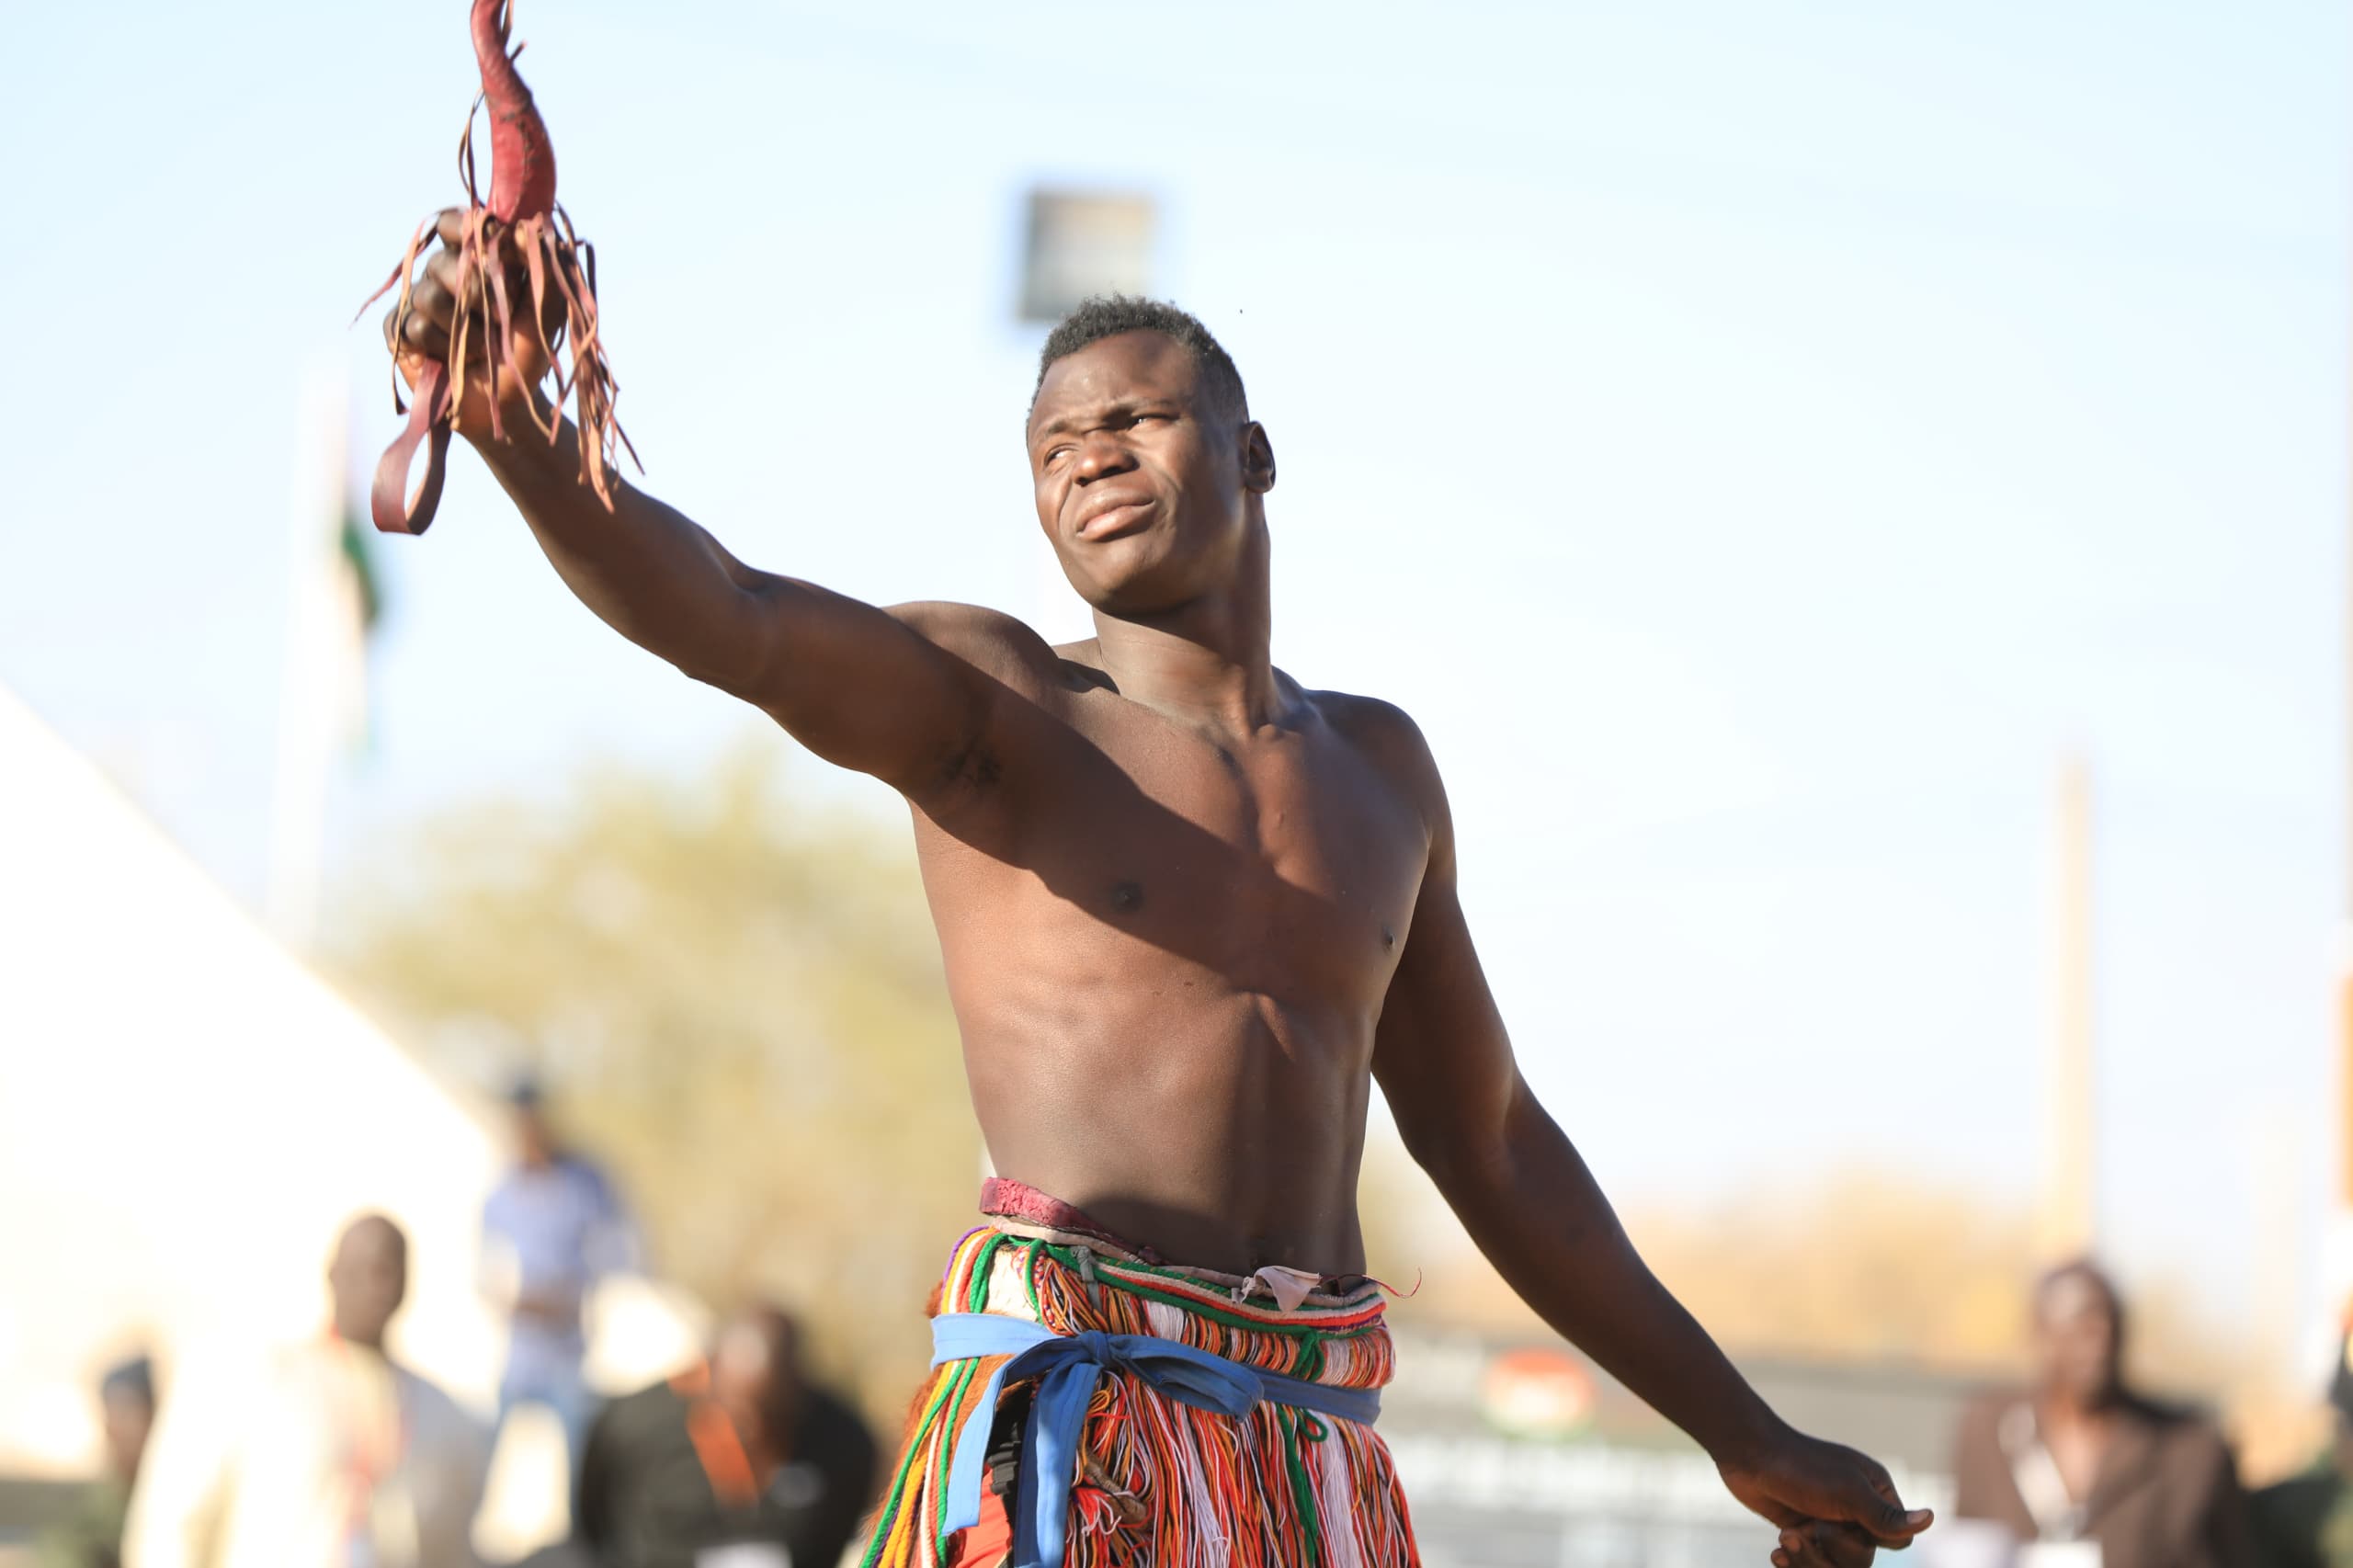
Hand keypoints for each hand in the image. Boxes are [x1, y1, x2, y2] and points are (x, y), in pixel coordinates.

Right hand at [379, 207, 556, 438]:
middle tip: (498, 322)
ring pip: (427, 296)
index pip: (456, 223)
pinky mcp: (398, 330)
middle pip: (442, 262)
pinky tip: (451, 360)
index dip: (467, 230)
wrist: (504, 406)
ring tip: (481, 349)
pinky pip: (411, 326)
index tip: (493, 253)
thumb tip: (521, 228)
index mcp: (475, 260)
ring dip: (462, 330)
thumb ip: (542, 271)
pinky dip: (439, 347)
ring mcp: (417, 300)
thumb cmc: (526, 356)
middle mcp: (442, 274)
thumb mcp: (545, 315)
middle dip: (475, 294)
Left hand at [1718, 1427, 1932, 1567]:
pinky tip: (1778, 1551)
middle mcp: (1857, 1509)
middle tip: (1806, 1529)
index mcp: (1877, 1492)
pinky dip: (1793, 1560)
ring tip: (1785, 1540)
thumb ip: (1885, 1515)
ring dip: (1807, 1559)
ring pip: (1833, 1564)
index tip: (1843, 1523)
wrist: (1746, 1455)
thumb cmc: (1800, 1468)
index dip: (1868, 1541)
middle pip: (1861, 1559)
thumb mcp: (1846, 1493)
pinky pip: (1808, 1562)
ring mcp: (1829, 1520)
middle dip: (1830, 1552)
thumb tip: (1932, 1519)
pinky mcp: (1802, 1530)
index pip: (1896, 1541)